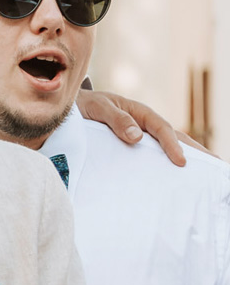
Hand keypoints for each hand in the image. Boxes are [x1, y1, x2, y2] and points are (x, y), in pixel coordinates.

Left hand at [76, 89, 208, 166]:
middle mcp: (144, 124)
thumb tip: (136, 136)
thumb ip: (116, 119)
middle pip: (174, 138)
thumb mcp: (97, 107)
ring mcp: (140, 135)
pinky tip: (169, 179)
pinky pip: (150, 155)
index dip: (172, 145)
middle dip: (195, 151)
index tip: (181, 161)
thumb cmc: (84, 105)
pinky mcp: (131, 147)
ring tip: (203, 175)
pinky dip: (162, 164)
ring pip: (166, 147)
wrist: (69, 108)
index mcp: (139, 113)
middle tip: (216, 165)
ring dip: (184, 158)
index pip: (162, 129)